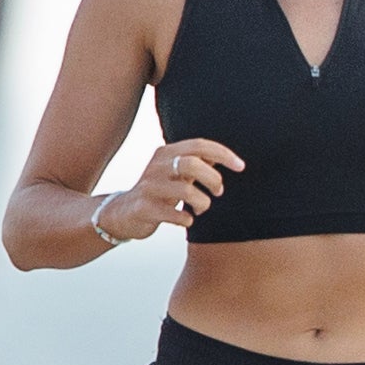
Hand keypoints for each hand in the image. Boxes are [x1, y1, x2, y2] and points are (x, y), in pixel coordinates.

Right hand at [106, 138, 242, 237]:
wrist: (123, 213)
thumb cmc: (158, 192)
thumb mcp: (176, 172)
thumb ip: (198, 163)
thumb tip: (226, 158)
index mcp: (166, 153)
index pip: (199, 145)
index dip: (223, 154)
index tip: (241, 166)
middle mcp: (157, 166)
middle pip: (192, 164)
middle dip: (213, 179)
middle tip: (218, 192)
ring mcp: (149, 187)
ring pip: (186, 190)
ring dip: (203, 202)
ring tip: (201, 208)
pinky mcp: (145, 208)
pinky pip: (175, 215)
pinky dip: (187, 219)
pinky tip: (187, 219)